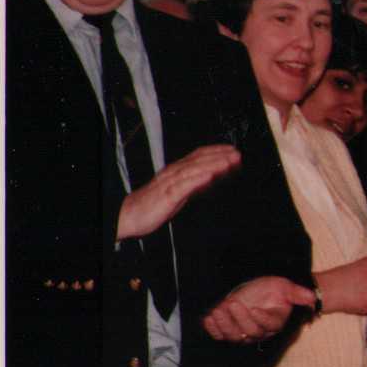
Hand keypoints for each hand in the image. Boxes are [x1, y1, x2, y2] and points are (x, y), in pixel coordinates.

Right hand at [116, 144, 240, 239]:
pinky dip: (197, 180)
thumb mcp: (179, 192)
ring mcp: (170, 183)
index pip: (198, 156)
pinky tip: (210, 176)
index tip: (233, 150)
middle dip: (219, 156)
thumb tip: (212, 178)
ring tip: (229, 162)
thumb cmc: (153, 205)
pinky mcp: (167, 196)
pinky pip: (183, 186)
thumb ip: (195, 184)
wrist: (128, 216)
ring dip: (213, 165)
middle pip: (199, 161)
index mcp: (176, 171)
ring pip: (194, 170)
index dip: (216, 151)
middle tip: (238, 154)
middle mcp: (173, 173)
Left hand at [202, 274, 314, 342]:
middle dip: (239, 319)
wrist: (259, 291)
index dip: (261, 319)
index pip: (269, 325)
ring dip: (224, 324)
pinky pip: (220, 335)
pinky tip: (207, 319)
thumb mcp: (286, 287)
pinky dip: (213, 329)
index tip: (254, 309)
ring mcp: (243, 332)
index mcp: (275, 322)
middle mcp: (259, 331)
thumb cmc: (273, 290)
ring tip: (217, 310)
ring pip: (234, 335)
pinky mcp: (229, 330)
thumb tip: (312, 297)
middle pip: (250, 331)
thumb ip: (298, 294)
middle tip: (232, 304)